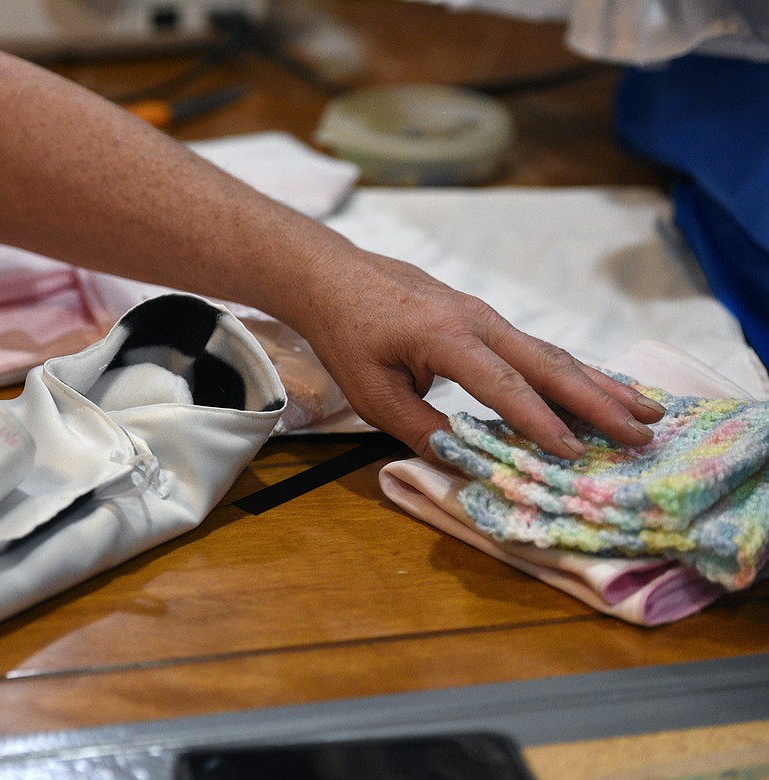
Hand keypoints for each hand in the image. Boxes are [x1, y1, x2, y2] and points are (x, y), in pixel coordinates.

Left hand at [295, 249, 665, 459]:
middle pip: (548, 363)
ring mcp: (486, 317)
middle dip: (598, 400)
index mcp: (444, 337)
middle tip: (644, 431)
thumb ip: (418, 428)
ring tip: (647, 410)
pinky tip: (600, 390)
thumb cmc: (350, 336)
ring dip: (599, 384)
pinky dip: (573, 373)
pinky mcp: (486, 321)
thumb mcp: (372, 393)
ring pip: (551, 353)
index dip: (539, 421)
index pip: (502, 385)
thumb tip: (464, 462)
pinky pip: (537, 350)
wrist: (337, 278)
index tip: (574, 452)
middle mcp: (477, 321)